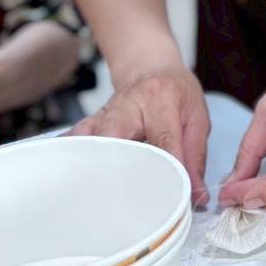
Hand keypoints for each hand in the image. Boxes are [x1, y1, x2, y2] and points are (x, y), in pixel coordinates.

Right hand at [72, 64, 210, 207]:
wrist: (150, 66)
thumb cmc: (176, 93)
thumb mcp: (197, 116)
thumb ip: (196, 156)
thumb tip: (197, 195)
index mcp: (162, 99)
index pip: (163, 140)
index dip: (167, 170)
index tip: (171, 198)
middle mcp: (129, 105)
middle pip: (116, 135)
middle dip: (119, 167)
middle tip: (126, 199)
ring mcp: (105, 113)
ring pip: (90, 139)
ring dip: (92, 165)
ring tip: (96, 195)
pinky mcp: (90, 123)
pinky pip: (74, 140)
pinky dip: (71, 158)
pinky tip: (69, 177)